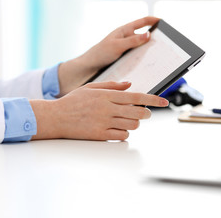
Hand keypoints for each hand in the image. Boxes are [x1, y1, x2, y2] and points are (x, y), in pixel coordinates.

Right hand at [30, 81, 168, 140]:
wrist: (56, 117)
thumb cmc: (72, 102)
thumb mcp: (90, 87)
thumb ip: (111, 85)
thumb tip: (129, 84)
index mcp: (106, 95)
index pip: (136, 96)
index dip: (153, 99)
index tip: (164, 102)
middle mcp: (107, 108)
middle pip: (138, 112)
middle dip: (146, 113)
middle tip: (144, 113)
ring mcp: (104, 123)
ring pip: (132, 125)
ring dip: (134, 123)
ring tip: (126, 120)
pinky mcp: (100, 135)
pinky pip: (121, 136)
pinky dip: (123, 133)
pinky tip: (116, 129)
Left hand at [81, 16, 159, 69]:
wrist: (89, 66)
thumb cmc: (100, 53)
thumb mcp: (117, 46)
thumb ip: (132, 41)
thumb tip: (148, 35)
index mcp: (125, 30)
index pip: (143, 21)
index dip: (154, 20)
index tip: (164, 23)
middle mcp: (126, 38)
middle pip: (144, 36)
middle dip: (154, 40)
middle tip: (163, 46)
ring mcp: (126, 48)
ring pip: (141, 48)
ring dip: (148, 53)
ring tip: (156, 59)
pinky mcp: (124, 58)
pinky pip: (137, 58)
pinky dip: (142, 61)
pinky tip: (146, 67)